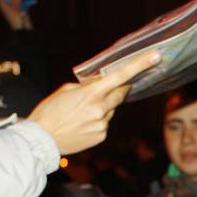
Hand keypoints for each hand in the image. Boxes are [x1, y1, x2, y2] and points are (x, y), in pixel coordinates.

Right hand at [28, 50, 159, 154]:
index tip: (156, 56)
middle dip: (118, 89)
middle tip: (111, 87)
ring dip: (102, 107)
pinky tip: (81, 123)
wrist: (40, 140)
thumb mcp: (65, 91)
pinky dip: (97, 120)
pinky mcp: (101, 136)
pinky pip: (104, 123)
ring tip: (80, 113)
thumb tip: (101, 83)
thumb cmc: (49, 112)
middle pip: (120, 94)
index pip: (120, 76)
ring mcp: (102, 124)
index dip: (140, 65)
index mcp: (91, 94)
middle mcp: (100, 109)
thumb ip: (87, 86)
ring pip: (110, 110)